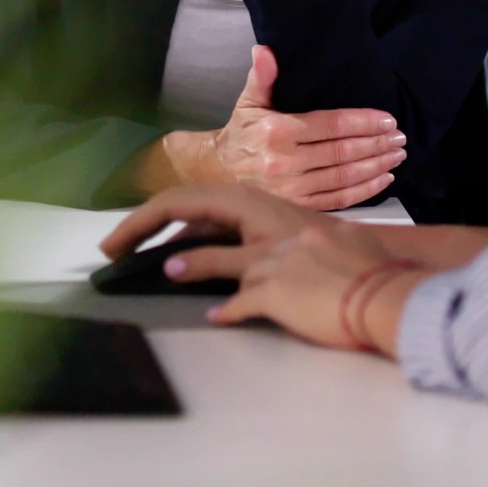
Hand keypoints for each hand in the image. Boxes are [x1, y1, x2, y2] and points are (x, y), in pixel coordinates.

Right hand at [98, 182, 323, 271]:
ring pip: (203, 226)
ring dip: (171, 241)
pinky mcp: (268, 241)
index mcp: (241, 201)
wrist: (376, 285)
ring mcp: (256, 222)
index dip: (138, 223)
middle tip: (114, 253)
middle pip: (183, 210)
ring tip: (141, 262)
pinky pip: (223, 241)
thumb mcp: (261, 266)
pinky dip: (199, 252)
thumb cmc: (320, 272)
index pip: (174, 202)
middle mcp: (246, 205)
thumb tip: (170, 266)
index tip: (111, 247)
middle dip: (147, 228)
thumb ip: (214, 264)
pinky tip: (186, 272)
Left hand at [98, 185, 414, 354]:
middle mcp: (276, 229)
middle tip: (124, 242)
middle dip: (155, 224)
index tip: (157, 221)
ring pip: (216, 259)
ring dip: (188, 265)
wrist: (395, 293)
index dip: (181, 207)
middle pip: (203, 212)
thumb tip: (282, 260)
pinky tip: (216, 317)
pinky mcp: (276, 291)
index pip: (221, 198)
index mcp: (286, 215)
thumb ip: (297, 245)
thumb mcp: (332, 244)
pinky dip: (227, 310)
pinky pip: (240, 302)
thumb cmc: (375, 271)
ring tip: (162, 271)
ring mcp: (274, 258)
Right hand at [177, 46, 402, 210]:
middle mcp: (285, 162)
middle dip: (376, 144)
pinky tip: (384, 179)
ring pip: (345, 177)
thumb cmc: (241, 134)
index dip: (363, 122)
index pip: (331, 125)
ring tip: (397, 155)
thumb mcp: (248, 102)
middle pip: (343, 152)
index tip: (388, 120)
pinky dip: (365, 190)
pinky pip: (339, 200)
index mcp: (277, 131)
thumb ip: (262, 76)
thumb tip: (265, 50)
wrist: (217, 173)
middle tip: (400, 138)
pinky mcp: (297, 208)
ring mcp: (292, 189)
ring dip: (376, 166)